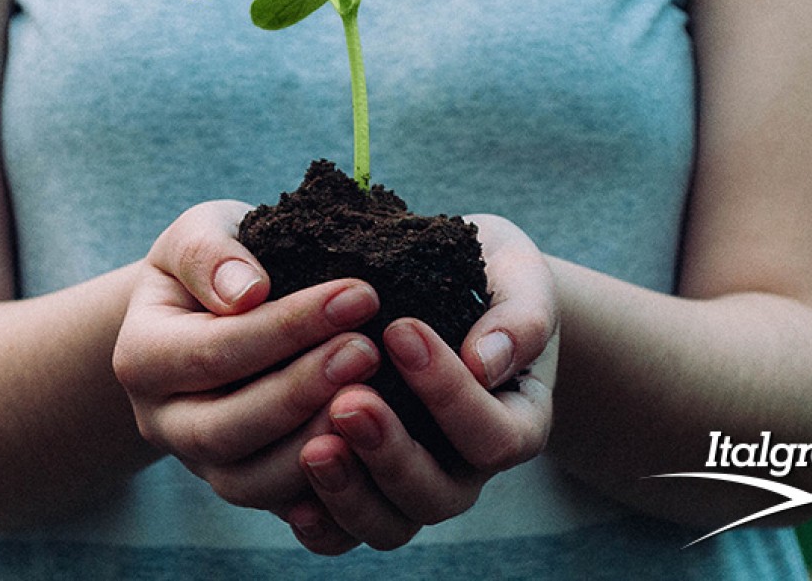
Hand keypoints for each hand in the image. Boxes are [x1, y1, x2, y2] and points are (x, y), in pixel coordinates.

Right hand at [112, 200, 383, 514]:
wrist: (212, 310)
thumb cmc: (216, 264)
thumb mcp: (201, 233)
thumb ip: (211, 253)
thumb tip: (247, 291)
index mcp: (142, 356)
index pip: (214, 351)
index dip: (288, 327)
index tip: (359, 294)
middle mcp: (163, 421)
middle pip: (225, 429)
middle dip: (302, 391)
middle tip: (368, 350)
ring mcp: (202, 464)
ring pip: (251, 483)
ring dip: (316, 444)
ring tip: (377, 398)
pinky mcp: (246, 486)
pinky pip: (282, 508)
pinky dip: (327, 491)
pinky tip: (373, 452)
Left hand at [286, 214, 558, 553]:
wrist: (455, 288)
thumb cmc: (491, 276)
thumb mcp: (518, 277)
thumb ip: (519, 317)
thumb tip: (486, 361)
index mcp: (517, 421)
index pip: (494, 436)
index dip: (449, 394)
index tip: (401, 330)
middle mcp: (468, 468)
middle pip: (438, 495)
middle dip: (391, 452)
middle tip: (349, 399)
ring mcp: (415, 486)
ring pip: (389, 525)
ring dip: (350, 492)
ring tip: (313, 446)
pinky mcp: (366, 490)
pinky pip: (344, 535)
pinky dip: (320, 523)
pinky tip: (292, 495)